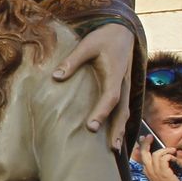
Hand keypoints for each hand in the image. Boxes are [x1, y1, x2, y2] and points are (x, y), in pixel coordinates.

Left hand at [52, 24, 134, 148]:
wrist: (122, 31)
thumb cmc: (103, 38)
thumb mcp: (86, 45)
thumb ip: (71, 61)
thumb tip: (55, 77)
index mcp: (115, 74)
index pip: (110, 97)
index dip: (102, 112)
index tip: (91, 127)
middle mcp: (124, 84)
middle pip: (123, 111)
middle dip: (117, 129)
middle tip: (111, 148)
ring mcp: (126, 87)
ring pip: (126, 112)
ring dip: (121, 129)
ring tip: (115, 149)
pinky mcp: (124, 89)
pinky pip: (124, 109)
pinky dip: (120, 123)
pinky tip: (115, 136)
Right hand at [132, 136, 181, 180]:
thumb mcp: (159, 174)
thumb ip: (158, 165)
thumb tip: (162, 155)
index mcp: (146, 169)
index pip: (141, 155)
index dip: (142, 145)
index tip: (144, 138)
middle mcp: (148, 169)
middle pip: (144, 152)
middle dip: (146, 143)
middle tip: (151, 136)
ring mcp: (155, 171)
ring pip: (156, 154)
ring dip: (166, 150)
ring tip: (172, 151)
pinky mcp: (163, 172)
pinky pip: (165, 158)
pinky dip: (170, 156)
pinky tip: (175, 159)